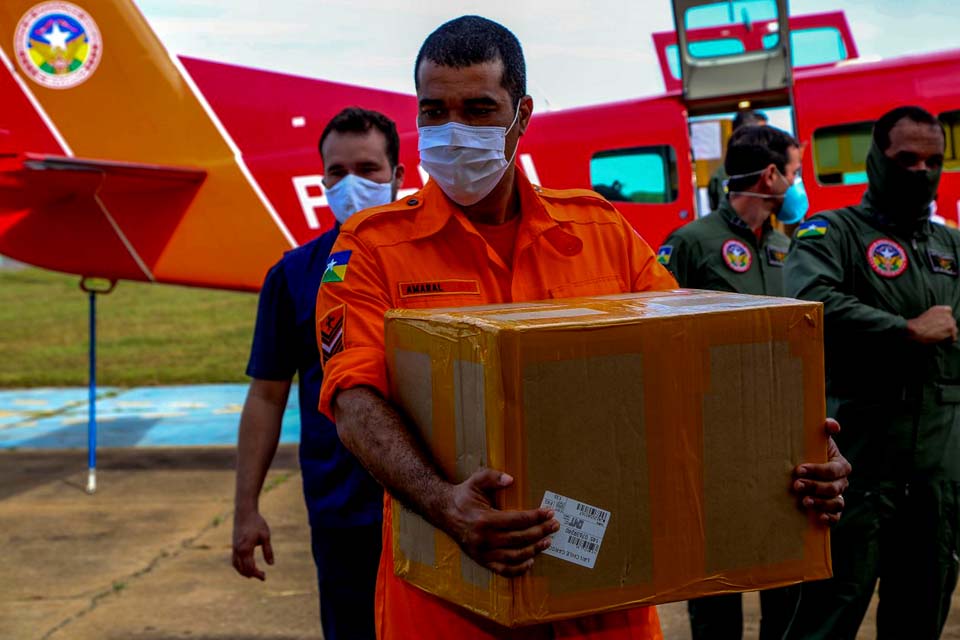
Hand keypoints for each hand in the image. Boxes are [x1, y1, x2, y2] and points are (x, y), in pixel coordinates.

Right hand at [232, 509, 273, 579]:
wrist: (244, 512)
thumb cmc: (256, 523)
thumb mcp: (265, 536)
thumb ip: (268, 551)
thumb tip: (271, 564)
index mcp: (245, 549)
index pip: (250, 568)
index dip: (257, 574)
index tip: (264, 577)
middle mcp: (237, 551)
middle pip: (242, 569)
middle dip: (252, 574)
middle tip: (263, 576)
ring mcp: (234, 548)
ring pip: (236, 566)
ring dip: (244, 572)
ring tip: (253, 574)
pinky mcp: (233, 545)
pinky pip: (234, 560)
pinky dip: (239, 566)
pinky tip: (246, 566)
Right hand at [443, 468, 558, 576]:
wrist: (444, 511)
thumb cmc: (464, 495)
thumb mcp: (476, 480)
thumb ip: (492, 477)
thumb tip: (511, 479)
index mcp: (484, 519)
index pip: (517, 520)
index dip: (535, 517)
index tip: (549, 512)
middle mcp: (484, 539)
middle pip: (519, 538)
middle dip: (540, 532)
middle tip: (554, 526)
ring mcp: (482, 552)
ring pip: (514, 556)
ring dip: (534, 550)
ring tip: (547, 542)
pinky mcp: (481, 560)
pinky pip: (502, 570)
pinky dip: (518, 569)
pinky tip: (530, 562)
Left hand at [792, 418, 850, 523]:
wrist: (804, 468)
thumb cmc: (810, 451)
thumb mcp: (817, 439)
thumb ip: (825, 429)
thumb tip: (830, 424)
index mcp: (841, 465)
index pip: (832, 470)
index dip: (817, 470)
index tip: (799, 469)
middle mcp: (842, 482)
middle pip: (833, 488)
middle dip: (814, 487)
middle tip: (796, 485)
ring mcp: (838, 496)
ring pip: (836, 503)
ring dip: (821, 503)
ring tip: (804, 501)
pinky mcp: (832, 509)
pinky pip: (836, 516)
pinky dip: (829, 518)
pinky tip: (818, 517)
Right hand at [907, 305, 957, 343]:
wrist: (915, 329)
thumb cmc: (918, 324)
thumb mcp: (928, 314)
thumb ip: (938, 315)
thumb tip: (941, 322)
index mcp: (943, 309)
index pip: (949, 315)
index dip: (943, 321)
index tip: (937, 325)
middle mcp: (948, 314)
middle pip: (951, 323)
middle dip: (946, 328)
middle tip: (936, 332)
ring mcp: (950, 321)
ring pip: (953, 331)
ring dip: (947, 334)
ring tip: (936, 336)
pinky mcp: (951, 330)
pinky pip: (953, 338)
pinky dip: (947, 341)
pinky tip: (938, 339)